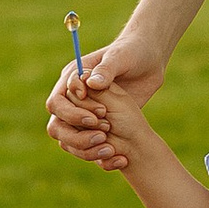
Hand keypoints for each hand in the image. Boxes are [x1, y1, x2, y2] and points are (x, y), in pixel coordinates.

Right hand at [48, 32, 162, 168]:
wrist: (150, 64)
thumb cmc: (133, 53)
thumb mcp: (122, 57)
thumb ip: (106, 69)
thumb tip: (90, 83)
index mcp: (73, 77)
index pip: (58, 101)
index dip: (73, 111)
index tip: (101, 111)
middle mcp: (74, 98)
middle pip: (58, 123)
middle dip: (77, 131)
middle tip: (105, 130)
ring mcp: (84, 113)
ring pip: (68, 139)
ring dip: (85, 146)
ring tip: (110, 145)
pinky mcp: (96, 125)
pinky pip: (85, 147)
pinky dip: (96, 153)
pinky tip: (117, 154)